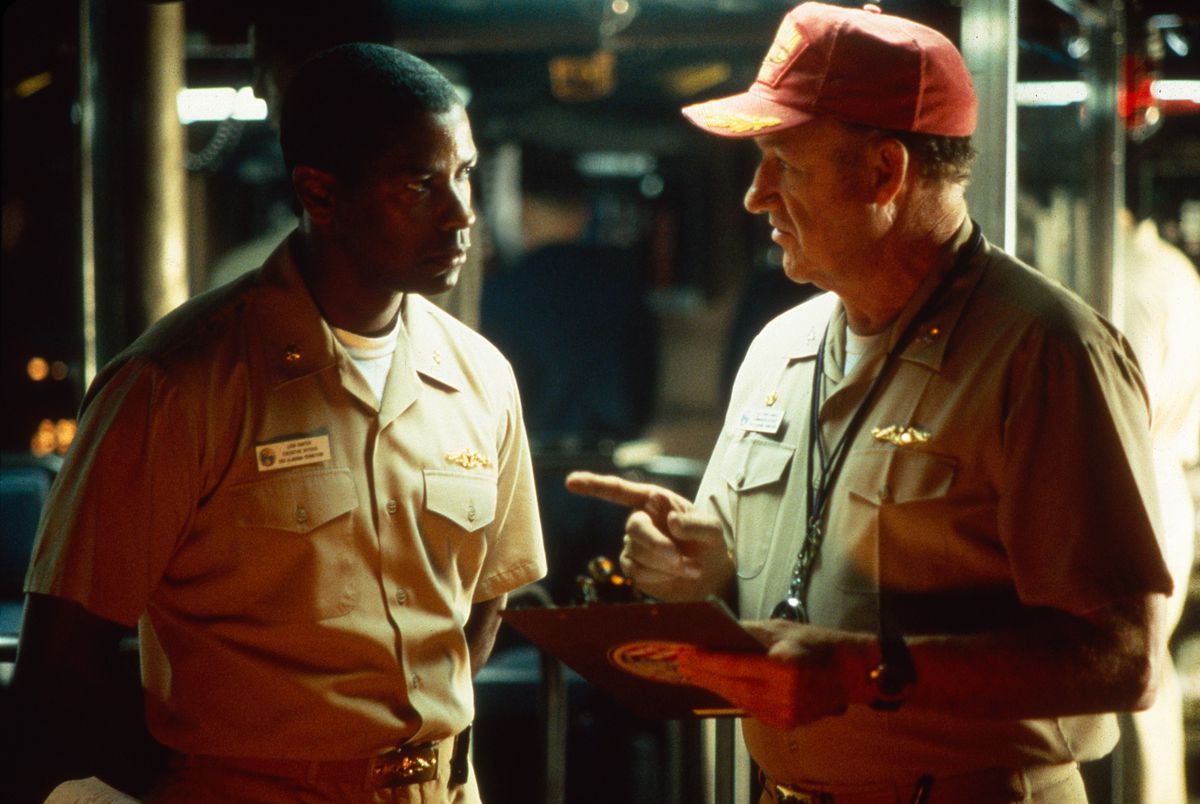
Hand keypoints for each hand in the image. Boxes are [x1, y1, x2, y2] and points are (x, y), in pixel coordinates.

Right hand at [565, 471, 732, 600]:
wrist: (709, 578)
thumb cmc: (709, 546)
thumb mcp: (712, 531)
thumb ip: (696, 524)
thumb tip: (671, 522)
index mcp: (655, 500)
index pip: (620, 490)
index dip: (594, 485)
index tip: (570, 481)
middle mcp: (640, 519)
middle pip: (634, 528)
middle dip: (657, 545)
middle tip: (680, 560)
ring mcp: (634, 544)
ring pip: (636, 553)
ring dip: (665, 564)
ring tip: (690, 568)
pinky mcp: (633, 567)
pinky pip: (636, 571)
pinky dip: (658, 576)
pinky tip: (674, 575)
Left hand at [675, 620, 867, 729]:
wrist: (850, 673)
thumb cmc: (816, 644)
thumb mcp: (782, 630)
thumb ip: (748, 634)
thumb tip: (715, 634)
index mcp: (784, 666)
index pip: (735, 665)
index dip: (706, 660)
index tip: (685, 652)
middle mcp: (785, 693)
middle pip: (732, 685)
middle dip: (704, 674)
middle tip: (681, 664)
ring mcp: (786, 712)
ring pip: (739, 700)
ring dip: (715, 687)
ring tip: (694, 674)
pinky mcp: (787, 723)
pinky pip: (752, 709)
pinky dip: (735, 697)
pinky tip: (720, 687)